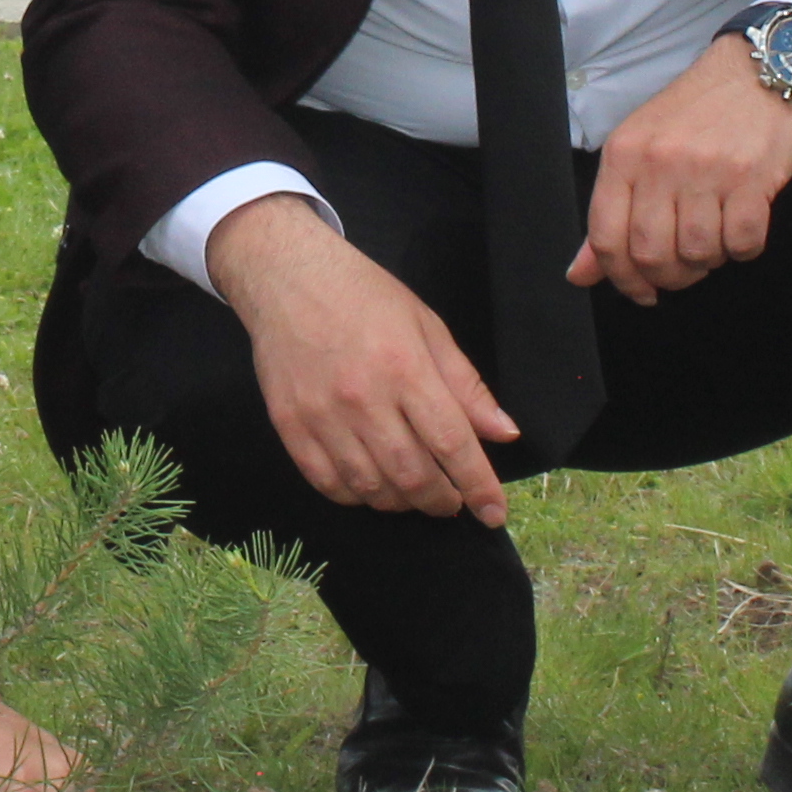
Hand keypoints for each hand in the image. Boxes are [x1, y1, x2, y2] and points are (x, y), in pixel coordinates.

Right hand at [207, 195, 516, 524]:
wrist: (287, 278)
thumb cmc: (365, 297)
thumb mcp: (428, 327)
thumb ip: (465, 385)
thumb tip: (503, 434)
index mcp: (405, 368)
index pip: (452, 443)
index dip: (478, 486)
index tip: (494, 513)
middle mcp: (363, 398)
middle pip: (412, 475)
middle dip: (442, 501)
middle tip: (451, 500)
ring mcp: (321, 416)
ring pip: (371, 488)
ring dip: (402, 503)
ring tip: (414, 493)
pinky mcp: (289, 426)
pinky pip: (328, 483)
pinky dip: (357, 497)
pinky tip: (371, 485)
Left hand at [578, 37, 791, 300]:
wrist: (751, 75)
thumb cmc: (692, 116)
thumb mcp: (637, 151)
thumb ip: (609, 213)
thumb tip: (580, 273)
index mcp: (623, 156)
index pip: (606, 238)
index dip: (621, 278)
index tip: (639, 291)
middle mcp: (659, 163)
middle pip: (651, 254)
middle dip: (668, 277)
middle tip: (682, 270)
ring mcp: (706, 170)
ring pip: (698, 253)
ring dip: (708, 262)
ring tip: (712, 240)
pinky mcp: (751, 178)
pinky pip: (743, 242)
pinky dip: (742, 249)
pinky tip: (739, 229)